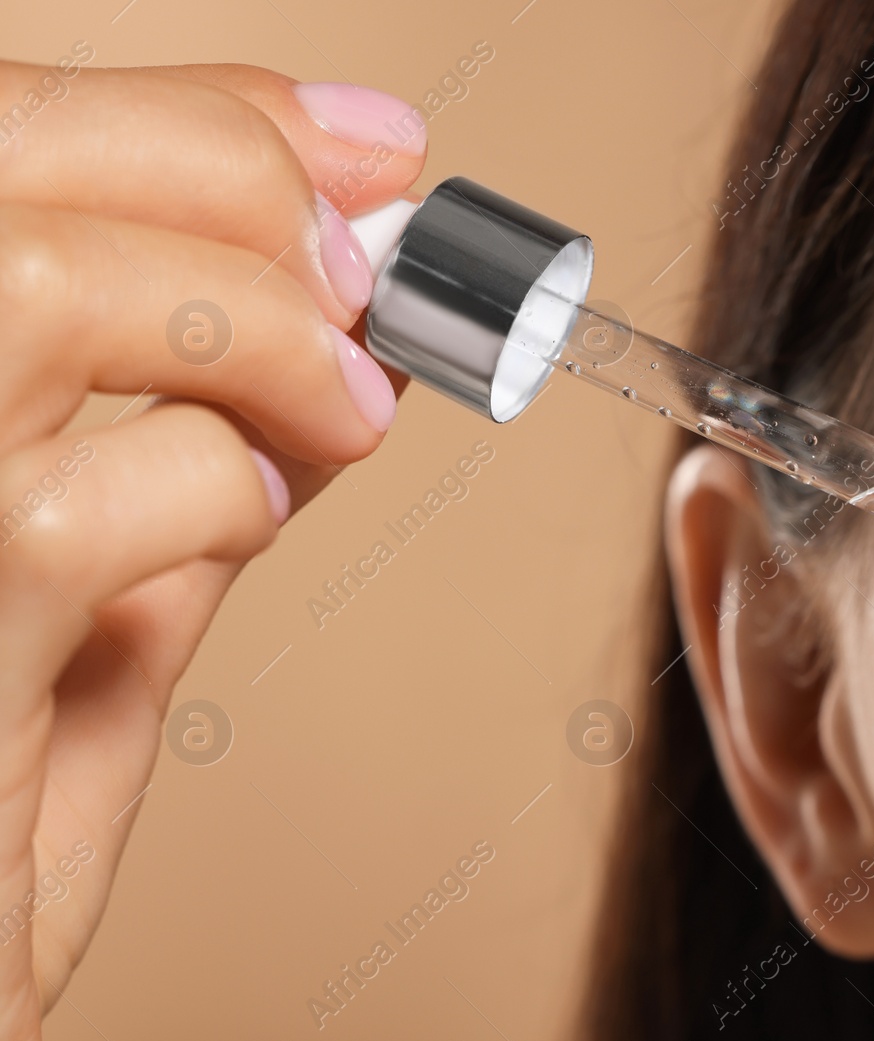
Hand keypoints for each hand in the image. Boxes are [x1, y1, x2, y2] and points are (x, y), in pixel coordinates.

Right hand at [0, 59, 426, 1040]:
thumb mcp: (75, 613)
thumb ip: (181, 472)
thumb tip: (330, 356)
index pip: (5, 136)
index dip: (199, 120)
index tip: (361, 152)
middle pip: (3, 152)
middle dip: (228, 171)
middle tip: (364, 261)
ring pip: (31, 283)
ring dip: (243, 323)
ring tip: (341, 406)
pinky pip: (77, 506)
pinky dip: (213, 489)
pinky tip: (242, 519)